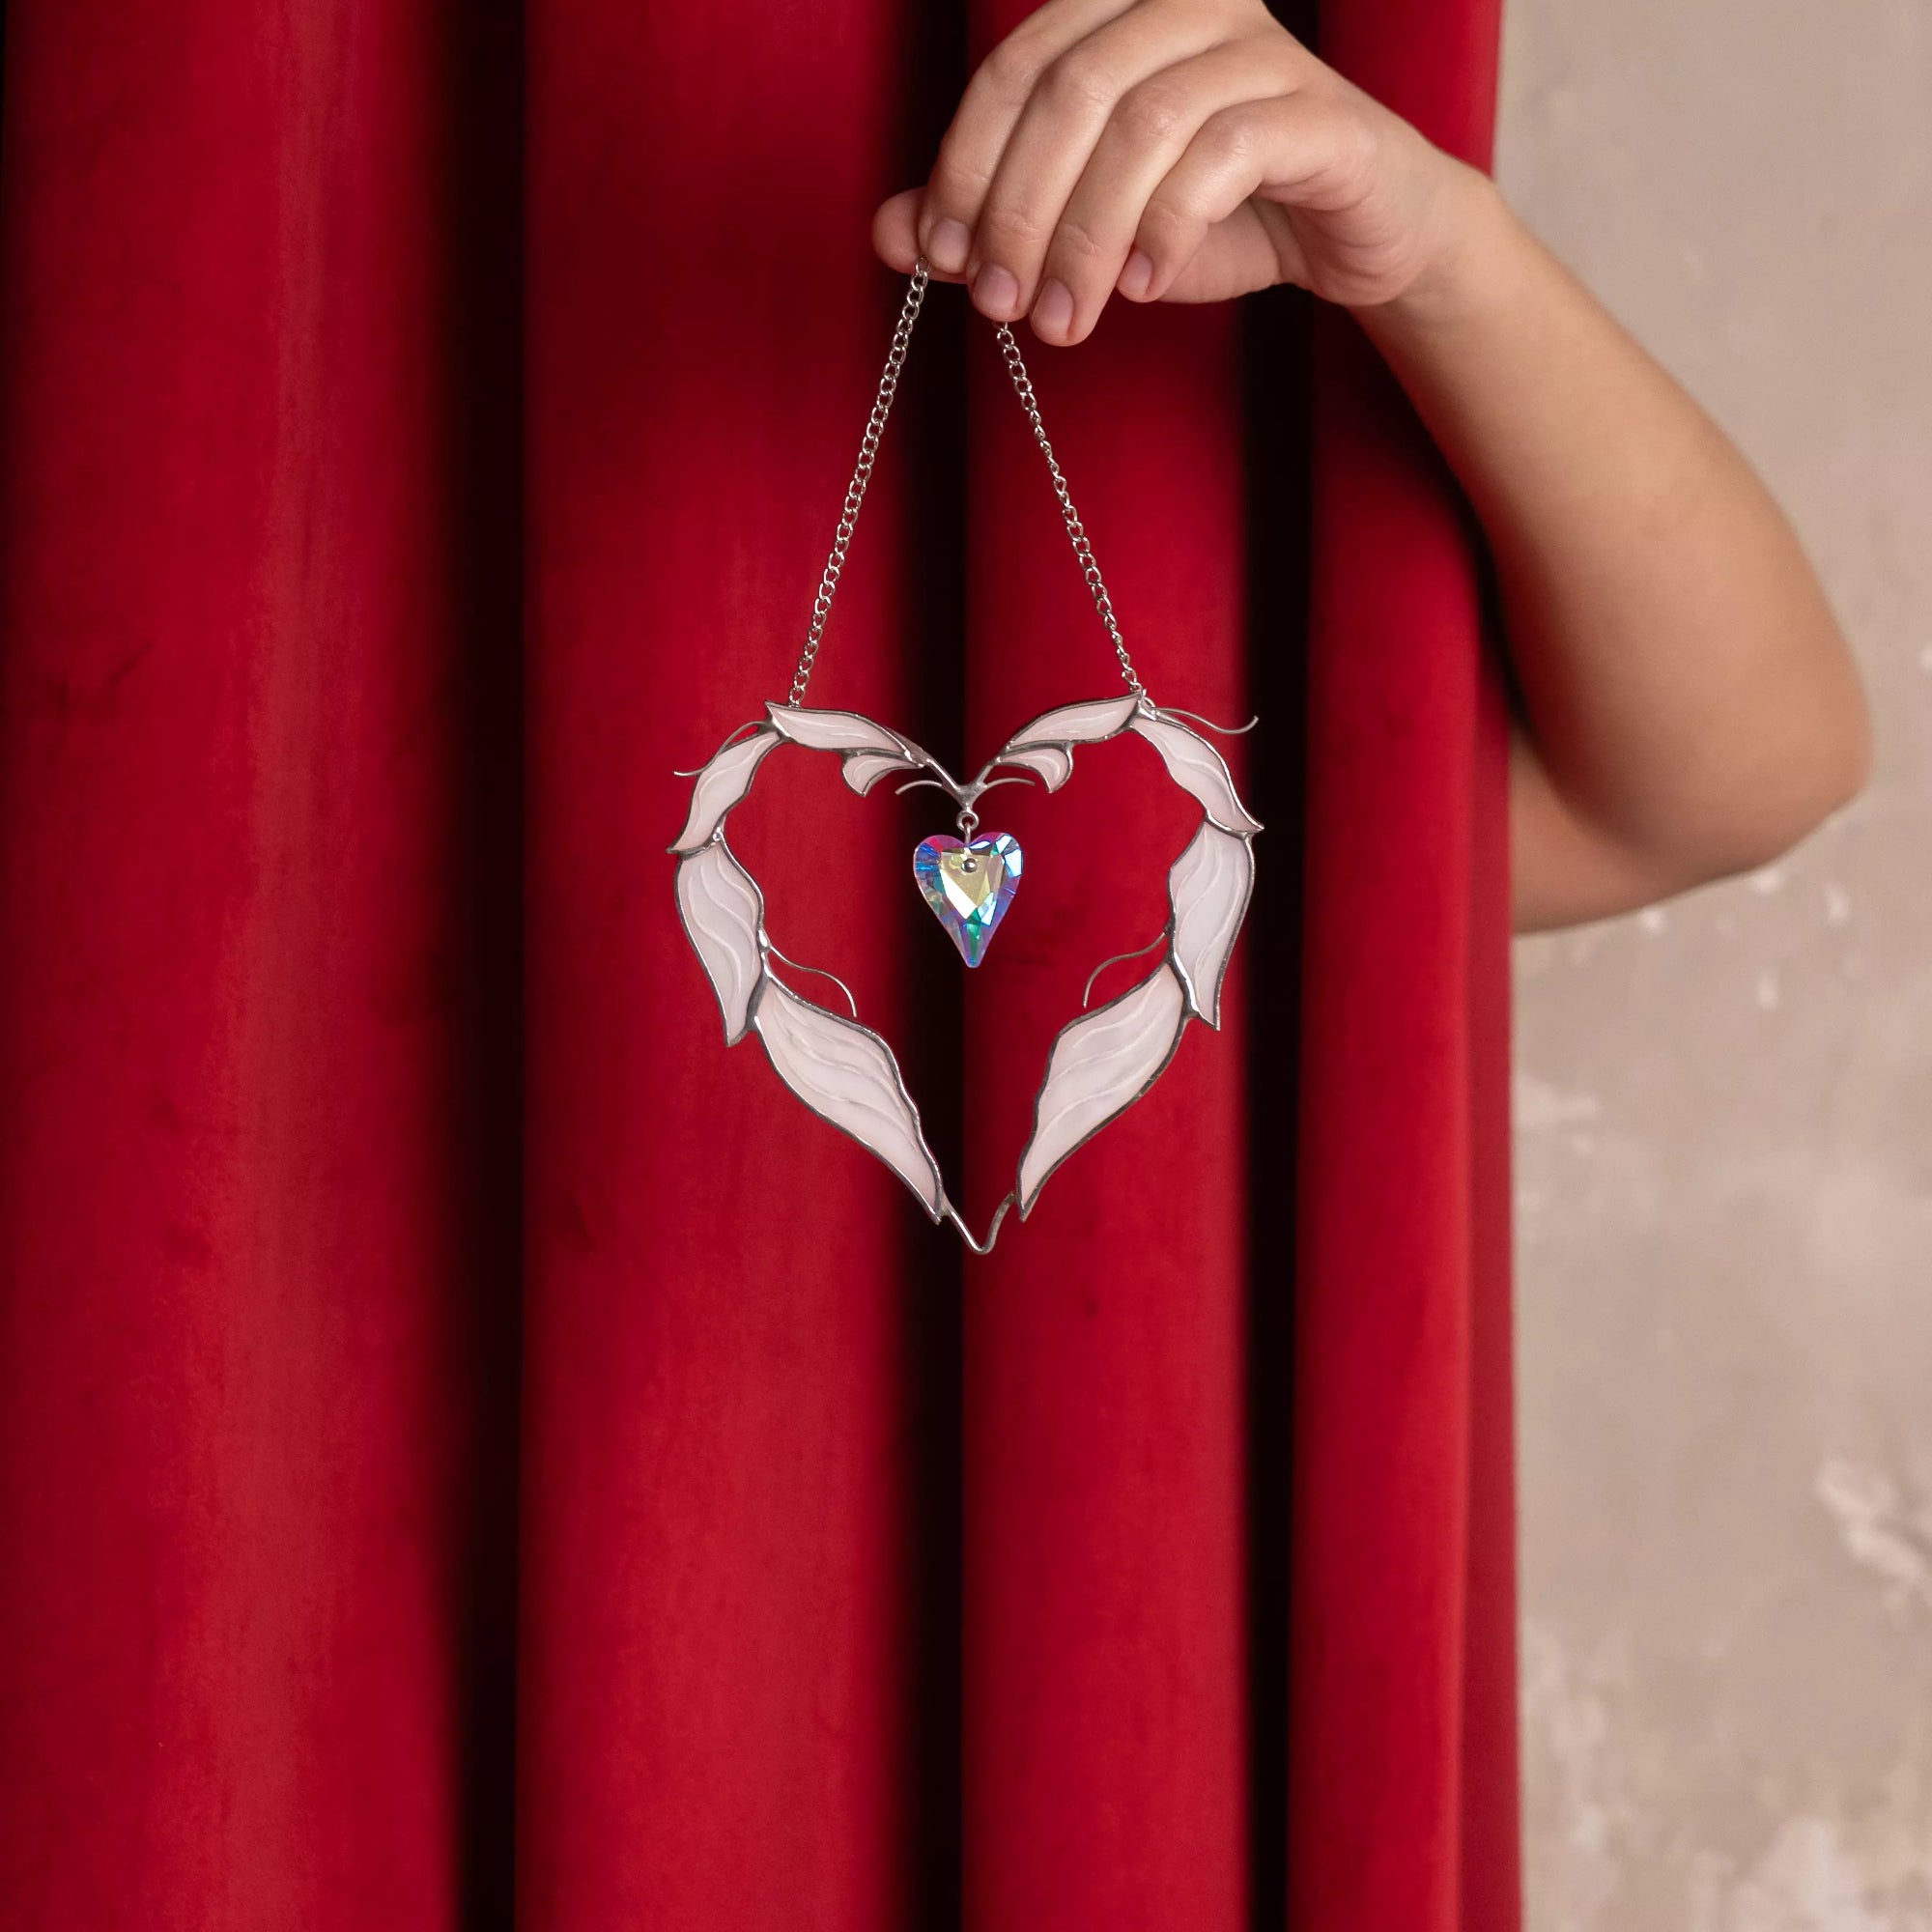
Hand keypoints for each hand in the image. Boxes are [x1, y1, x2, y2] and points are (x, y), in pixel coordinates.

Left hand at [873, 0, 1484, 344]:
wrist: (1351, 233)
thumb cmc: (1212, 216)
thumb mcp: (1086, 224)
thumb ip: (990, 219)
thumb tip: (889, 232)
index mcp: (1119, 7)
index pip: (1015, 68)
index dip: (966, 163)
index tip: (942, 259)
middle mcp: (1188, 3)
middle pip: (1072, 91)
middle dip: (1020, 209)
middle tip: (1000, 307)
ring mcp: (1260, 46)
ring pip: (1142, 124)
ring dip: (1088, 237)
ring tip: (1066, 321)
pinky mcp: (1315, 110)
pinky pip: (1224, 154)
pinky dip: (1168, 227)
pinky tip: (1144, 287)